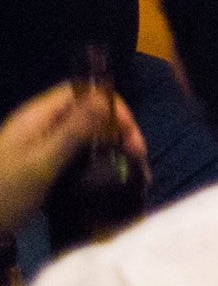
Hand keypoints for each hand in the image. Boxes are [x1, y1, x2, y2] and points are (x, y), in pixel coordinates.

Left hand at [0, 83, 145, 235]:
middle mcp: (39, 125)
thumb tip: (105, 98)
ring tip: (126, 169)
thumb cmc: (4, 194)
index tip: (130, 135)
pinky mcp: (38, 166)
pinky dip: (93, 161)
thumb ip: (74, 130)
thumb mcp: (42, 164)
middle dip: (115, 128)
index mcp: (37, 117)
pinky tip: (103, 179)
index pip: (83, 91)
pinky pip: (73, 154)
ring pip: (83, 133)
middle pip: (87, 111)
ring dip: (108, 146)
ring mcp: (37, 146)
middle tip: (136, 157)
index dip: (111, 105)